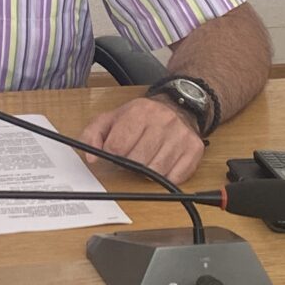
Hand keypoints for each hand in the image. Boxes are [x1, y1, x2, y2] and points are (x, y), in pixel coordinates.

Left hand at [79, 97, 204, 183]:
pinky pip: (174, 178)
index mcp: (139, 111)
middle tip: (131, 155)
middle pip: (136, 161)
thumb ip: (93, 134)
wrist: (179, 106)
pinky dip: (165, 176)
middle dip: (129, 163)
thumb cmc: (143, 116)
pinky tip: (162, 162)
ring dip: (146, 171)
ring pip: (155, 171)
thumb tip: (90, 157)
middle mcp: (162, 121)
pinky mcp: (194, 150)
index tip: (114, 150)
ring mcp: (180, 136)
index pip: (117, 146)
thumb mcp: (113, 117)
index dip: (112, 154)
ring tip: (146, 157)